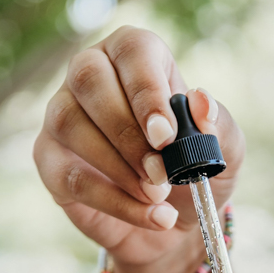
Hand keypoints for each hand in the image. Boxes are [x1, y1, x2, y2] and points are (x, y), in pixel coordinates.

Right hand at [33, 26, 244, 272]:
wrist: (177, 220)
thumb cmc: (197, 167)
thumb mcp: (224, 147)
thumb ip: (217, 122)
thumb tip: (200, 100)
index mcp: (137, 56)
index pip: (133, 52)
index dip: (147, 92)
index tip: (167, 136)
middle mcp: (92, 74)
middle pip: (89, 79)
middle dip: (128, 133)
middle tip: (162, 173)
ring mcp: (62, 114)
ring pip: (70, 124)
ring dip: (119, 168)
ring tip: (158, 195)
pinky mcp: (49, 159)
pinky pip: (70, 175)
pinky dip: (114, 201)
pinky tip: (151, 215)